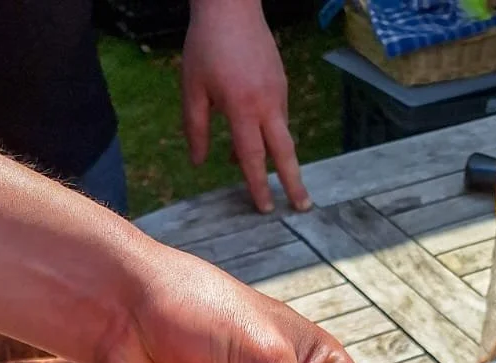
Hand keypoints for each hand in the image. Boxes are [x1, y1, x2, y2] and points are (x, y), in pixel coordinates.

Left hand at [181, 0, 309, 214]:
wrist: (231, 5)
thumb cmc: (206, 46)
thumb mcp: (192, 89)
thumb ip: (196, 128)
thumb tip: (200, 163)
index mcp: (242, 108)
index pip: (252, 157)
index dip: (258, 185)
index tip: (266, 208)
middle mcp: (266, 103)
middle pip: (284, 152)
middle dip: (294, 182)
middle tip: (303, 207)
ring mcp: (278, 92)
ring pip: (282, 134)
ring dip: (277, 157)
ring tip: (273, 178)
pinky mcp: (282, 82)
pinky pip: (279, 116)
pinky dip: (271, 133)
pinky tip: (257, 136)